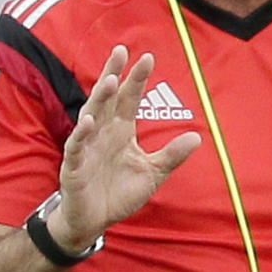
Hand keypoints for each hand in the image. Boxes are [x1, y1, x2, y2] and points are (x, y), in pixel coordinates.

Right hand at [47, 45, 200, 250]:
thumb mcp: (152, 173)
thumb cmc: (119, 193)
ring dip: (100, 98)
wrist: (95, 221)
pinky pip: (77, 147)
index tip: (148, 57)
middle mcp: (103, 133)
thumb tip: (197, 137)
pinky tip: (88, 121)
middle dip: (114, 74)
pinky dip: (81, 134)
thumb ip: (171, 155)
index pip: (129, 99)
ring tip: (110, 80)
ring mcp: (87, 147)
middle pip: (108, 98)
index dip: (137, 79)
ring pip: (91, 116)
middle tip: (121, 50)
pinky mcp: (74, 166)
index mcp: (121, 131)